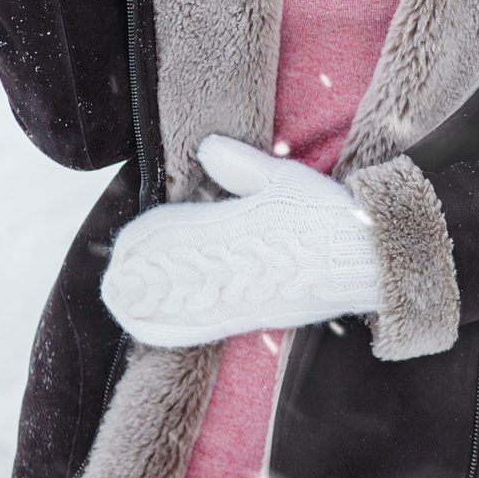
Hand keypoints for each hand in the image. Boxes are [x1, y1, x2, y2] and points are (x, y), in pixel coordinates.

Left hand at [100, 136, 380, 348]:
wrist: (365, 259)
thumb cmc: (326, 214)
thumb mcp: (282, 178)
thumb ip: (240, 165)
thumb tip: (206, 148)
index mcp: (234, 225)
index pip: (176, 230)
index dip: (147, 237)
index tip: (124, 245)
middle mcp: (230, 264)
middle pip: (171, 270)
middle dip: (140, 275)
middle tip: (113, 281)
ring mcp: (239, 295)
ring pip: (180, 301)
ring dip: (147, 303)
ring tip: (120, 304)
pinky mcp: (252, 317)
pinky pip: (200, 327)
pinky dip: (170, 329)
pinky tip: (149, 330)